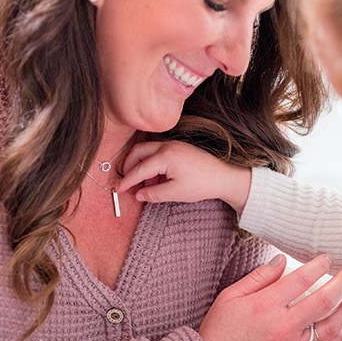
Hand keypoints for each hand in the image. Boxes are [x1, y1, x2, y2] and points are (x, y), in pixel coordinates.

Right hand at [119, 140, 250, 212]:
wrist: (224, 176)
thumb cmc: (202, 184)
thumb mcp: (175, 193)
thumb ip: (153, 194)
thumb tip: (138, 195)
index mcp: (165, 156)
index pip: (139, 169)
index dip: (126, 181)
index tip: (117, 189)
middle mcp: (167, 146)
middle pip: (138, 152)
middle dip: (129, 166)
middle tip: (126, 182)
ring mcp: (173, 145)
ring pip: (147, 151)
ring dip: (141, 166)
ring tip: (144, 186)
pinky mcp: (178, 148)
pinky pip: (158, 153)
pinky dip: (152, 165)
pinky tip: (156, 180)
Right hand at [199, 254, 341, 340]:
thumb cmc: (219, 332)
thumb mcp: (231, 297)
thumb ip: (259, 277)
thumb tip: (282, 260)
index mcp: (266, 305)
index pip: (302, 278)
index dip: (319, 265)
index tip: (327, 258)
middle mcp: (284, 326)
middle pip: (325, 299)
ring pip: (332, 326)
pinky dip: (338, 339)